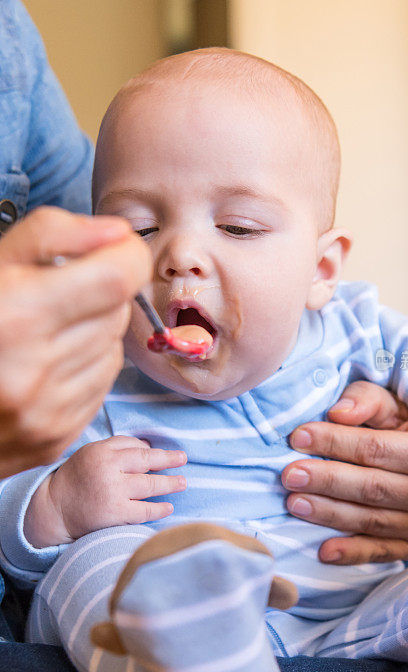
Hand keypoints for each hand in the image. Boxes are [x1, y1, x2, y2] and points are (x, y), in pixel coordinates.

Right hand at [0, 207, 151, 475]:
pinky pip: (102, 386)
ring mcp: (47, 413)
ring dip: (93, 332)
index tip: (116, 249)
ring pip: (113, 349)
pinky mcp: (55, 438)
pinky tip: (46, 363)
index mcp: (16, 317)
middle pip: (118, 312)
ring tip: (45, 331)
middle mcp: (34, 371)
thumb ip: (50, 234)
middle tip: (60, 292)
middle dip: (102, 293)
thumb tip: (117, 233)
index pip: (119, 278)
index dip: (128, 255)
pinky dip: (85, 368)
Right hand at [24, 436, 186, 546]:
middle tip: (183, 459)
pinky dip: (159, 509)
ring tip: (182, 482)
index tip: (168, 454)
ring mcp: (113, 491)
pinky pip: (144, 510)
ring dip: (170, 483)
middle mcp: (108, 469)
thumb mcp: (91, 453)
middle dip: (169, 460)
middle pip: (146, 461)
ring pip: (150, 485)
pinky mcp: (115, 513)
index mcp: (101, 451)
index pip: (135, 446)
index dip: (154, 451)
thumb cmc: (77, 478)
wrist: (54, 509)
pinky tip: (168, 507)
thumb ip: (117, 447)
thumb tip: (148, 447)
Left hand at [282, 381, 407, 563]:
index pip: (374, 448)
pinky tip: (323, 551)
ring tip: (294, 503)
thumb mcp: (396, 409)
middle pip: (370, 486)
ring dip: (329, 514)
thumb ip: (367, 402)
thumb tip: (337, 413)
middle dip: (326, 480)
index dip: (334, 442)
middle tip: (289, 475)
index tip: (298, 437)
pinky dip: (352, 554)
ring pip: (371, 520)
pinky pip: (381, 553)